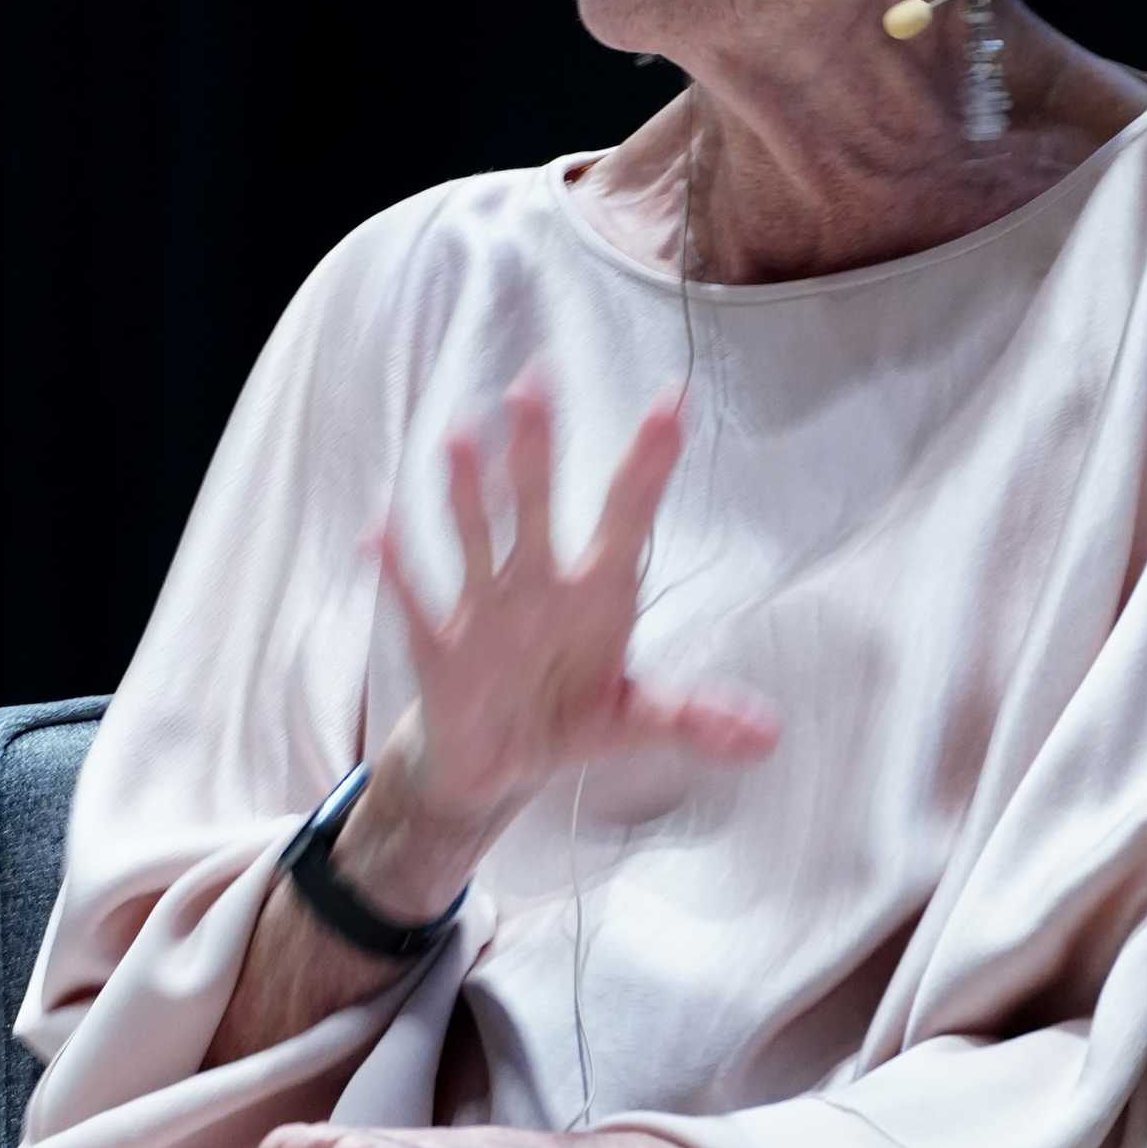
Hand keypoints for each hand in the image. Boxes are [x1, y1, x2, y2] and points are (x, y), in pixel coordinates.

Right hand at [355, 358, 781, 819]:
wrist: (497, 766)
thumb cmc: (568, 719)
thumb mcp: (634, 722)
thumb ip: (694, 719)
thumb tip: (768, 737)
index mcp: (599, 593)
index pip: (630, 515)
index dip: (650, 463)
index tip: (673, 402)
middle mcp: (541, 585)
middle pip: (539, 506)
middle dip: (537, 449)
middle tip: (535, 381)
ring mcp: (487, 611)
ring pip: (478, 539)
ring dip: (466, 495)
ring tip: (457, 439)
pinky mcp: (441, 649)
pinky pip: (418, 603)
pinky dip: (400, 572)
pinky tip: (378, 531)